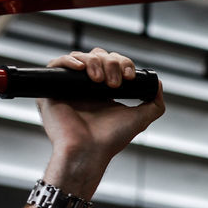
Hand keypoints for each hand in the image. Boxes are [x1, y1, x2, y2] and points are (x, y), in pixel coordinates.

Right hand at [37, 48, 165, 179]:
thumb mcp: (141, 119)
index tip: (129, 76)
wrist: (89, 151)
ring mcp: (68, 86)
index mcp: (103, 90)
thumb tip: (157, 82)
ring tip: (100, 80)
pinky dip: (69, 61)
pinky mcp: (50, 90)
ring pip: (80, 57)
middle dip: (111, 63)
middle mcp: (85, 86)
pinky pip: (55, 64)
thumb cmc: (111, 139)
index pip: (112, 63)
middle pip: (98, 56)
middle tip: (114, 83)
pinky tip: (81, 69)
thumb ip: (155, 104)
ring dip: (94, 62)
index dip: (122, 63)